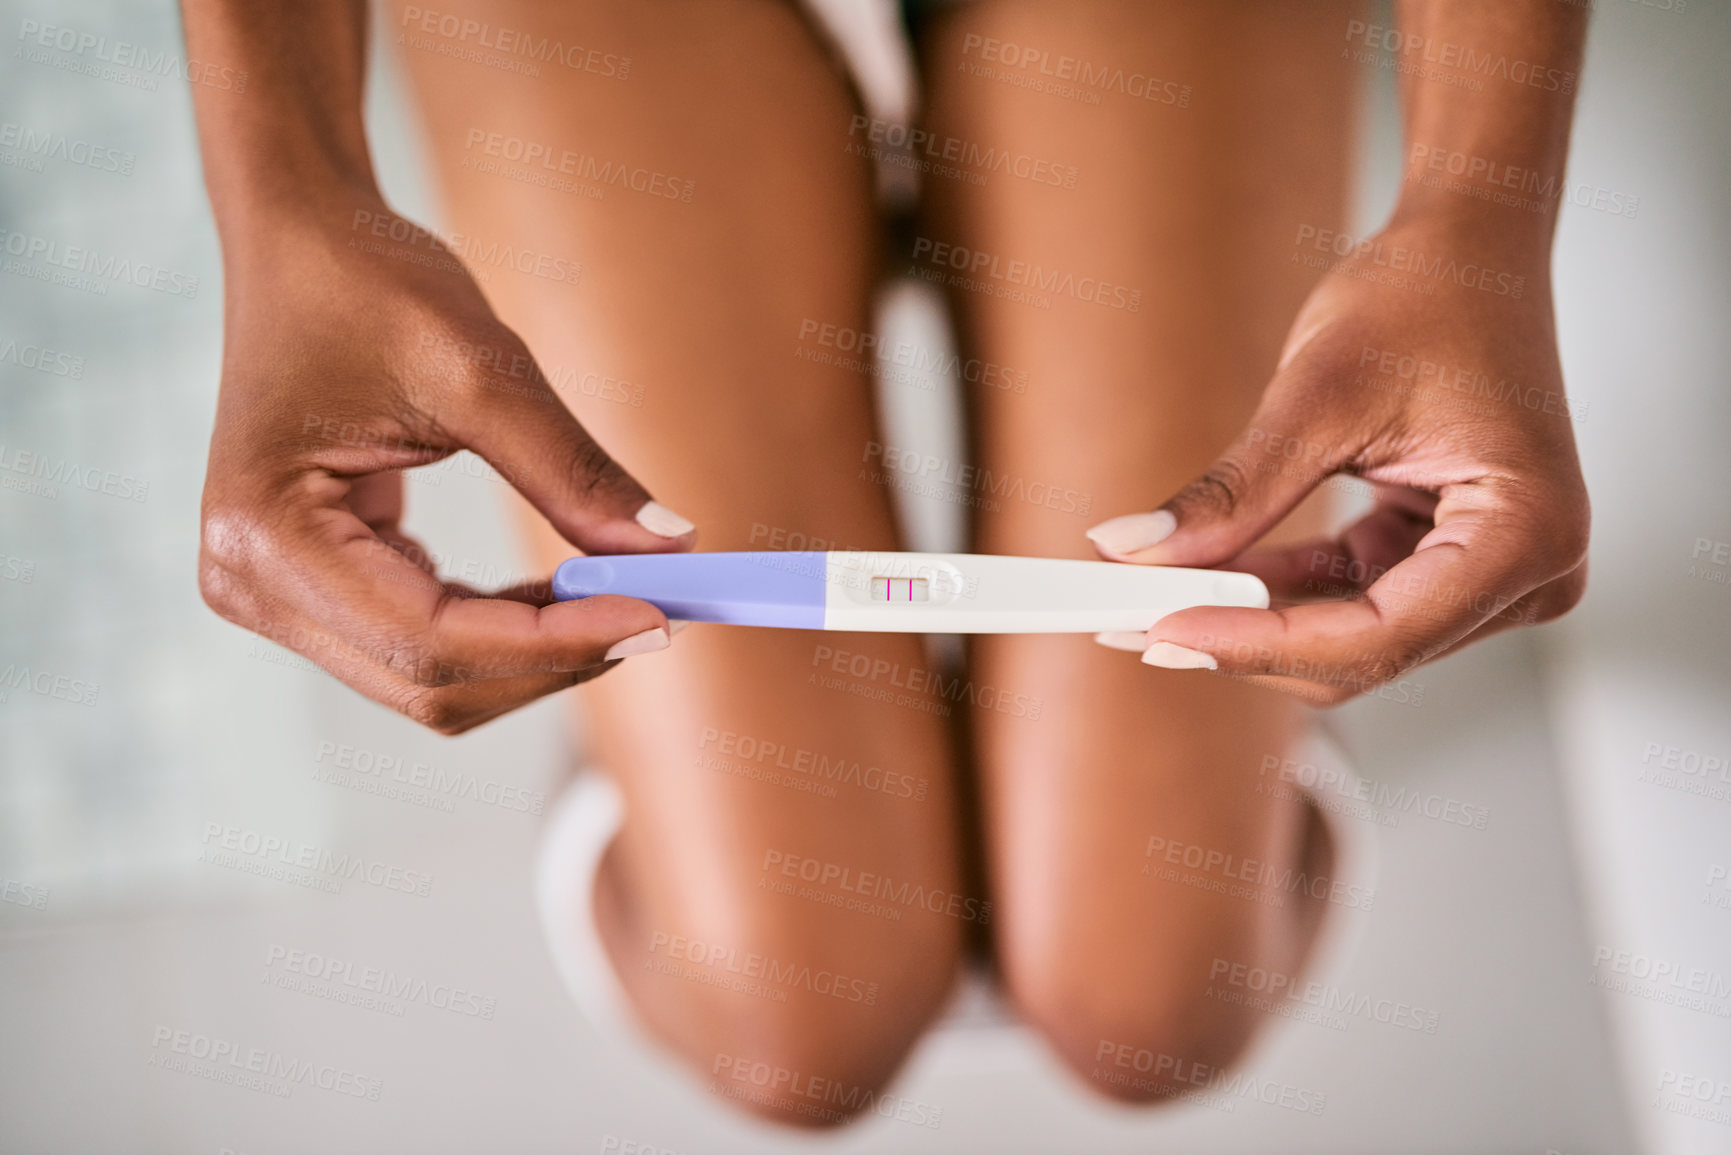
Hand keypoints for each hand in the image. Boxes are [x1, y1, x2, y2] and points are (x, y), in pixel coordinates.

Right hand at [199, 190, 694, 732]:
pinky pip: (428, 643)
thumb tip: (670, 549)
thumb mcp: (482, 367)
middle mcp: (252, 582)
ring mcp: (276, 593)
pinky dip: (509, 629)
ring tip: (627, 594)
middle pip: (431, 681)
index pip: (431, 640)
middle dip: (554, 657)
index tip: (656, 616)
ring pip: (434, 679)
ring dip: (537, 654)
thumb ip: (573, 472)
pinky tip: (571, 590)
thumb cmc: (368, 280)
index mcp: (266, 532)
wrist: (302, 243)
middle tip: (663, 612)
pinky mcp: (315, 586)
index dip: (553, 644)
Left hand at [1086, 216, 1588, 702]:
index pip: (1378, 636)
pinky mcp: (1450, 563)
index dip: (1260, 644)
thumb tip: (1132, 552)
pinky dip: (1277, 590)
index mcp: (1529, 535)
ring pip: (1347, 639)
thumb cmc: (1425, 294)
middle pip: (1363, 654)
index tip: (1163, 629)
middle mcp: (1531, 573)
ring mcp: (1494, 576)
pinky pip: (1350, 602)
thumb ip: (1232, 494)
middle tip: (1129, 618)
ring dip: (1248, 617)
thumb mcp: (1317, 397)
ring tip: (1145, 593)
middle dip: (1243, 637)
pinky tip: (1201, 573)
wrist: (1470, 249)